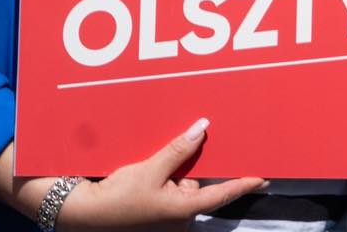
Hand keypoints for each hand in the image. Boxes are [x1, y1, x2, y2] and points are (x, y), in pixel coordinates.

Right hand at [55, 119, 265, 228]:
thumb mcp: (150, 170)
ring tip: (169, 155)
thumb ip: (178, 150)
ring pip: (185, 185)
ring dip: (180, 169)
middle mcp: (180, 217)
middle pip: (202, 186)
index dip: (245, 183)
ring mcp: (167, 216)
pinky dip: (169, 175)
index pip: (223, 194)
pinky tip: (158, 164)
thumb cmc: (117, 197)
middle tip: (211, 142)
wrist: (81, 213)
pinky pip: (171, 188)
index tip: (265, 176)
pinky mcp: (155, 212)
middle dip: (201, 167)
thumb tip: (203, 128)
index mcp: (184, 211)